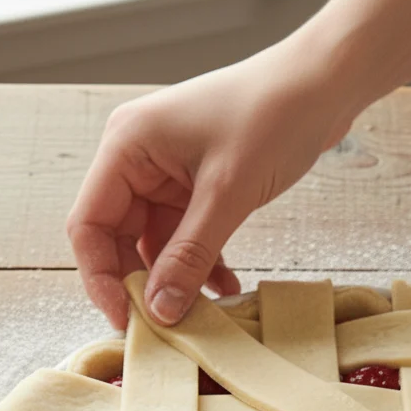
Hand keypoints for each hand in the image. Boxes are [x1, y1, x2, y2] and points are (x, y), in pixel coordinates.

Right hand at [67, 43, 352, 328]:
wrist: (322, 85)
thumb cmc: (272, 116)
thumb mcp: (226, 195)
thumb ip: (189, 256)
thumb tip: (160, 311)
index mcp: (126, 147)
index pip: (89, 225)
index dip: (101, 278)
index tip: (127, 319)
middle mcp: (137, 159)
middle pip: (117, 238)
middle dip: (141, 283)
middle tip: (165, 325)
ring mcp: (166, 173)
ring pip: (154, 243)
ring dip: (176, 278)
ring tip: (203, 312)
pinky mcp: (195, 185)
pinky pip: (185, 237)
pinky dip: (201, 263)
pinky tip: (226, 286)